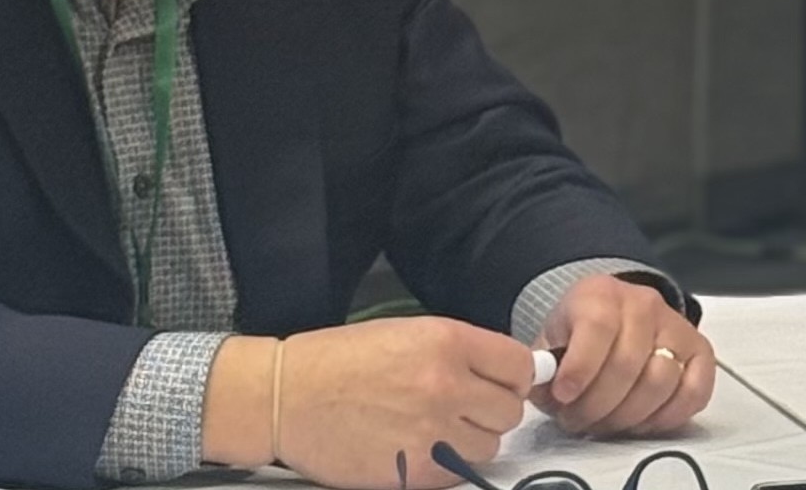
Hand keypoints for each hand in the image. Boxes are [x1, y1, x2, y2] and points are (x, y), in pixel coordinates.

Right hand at [231, 317, 533, 488]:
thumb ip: (459, 351)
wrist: (288, 396)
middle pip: (509, 410)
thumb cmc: (337, 361)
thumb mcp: (406, 332)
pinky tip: (418, 447)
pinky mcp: (415, 472)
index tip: (506, 382)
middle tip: (467, 406)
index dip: (515, 376)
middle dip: (492, 409)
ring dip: (471, 440)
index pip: (518, 365)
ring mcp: (433, 433)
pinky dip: (447, 464)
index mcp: (446, 341)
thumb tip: (501, 371)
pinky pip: (458, 474)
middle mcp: (446, 385)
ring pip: (488, 446)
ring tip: (436, 427)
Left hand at [535, 274, 714, 437]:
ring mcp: (676, 326)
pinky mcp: (700, 352)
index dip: (580, 368)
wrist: (614, 317)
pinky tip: (641, 423)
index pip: (598, 327)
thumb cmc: (579, 334)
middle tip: (577, 421)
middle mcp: (644, 304)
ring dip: (628, 417)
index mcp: (601, 294)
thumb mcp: (552, 339)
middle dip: (597, 405)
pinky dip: (668, 417)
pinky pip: (695, 392)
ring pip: (660, 381)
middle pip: (627, 364)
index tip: (563, 397)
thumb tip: (543, 390)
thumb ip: (545, 366)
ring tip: (604, 425)